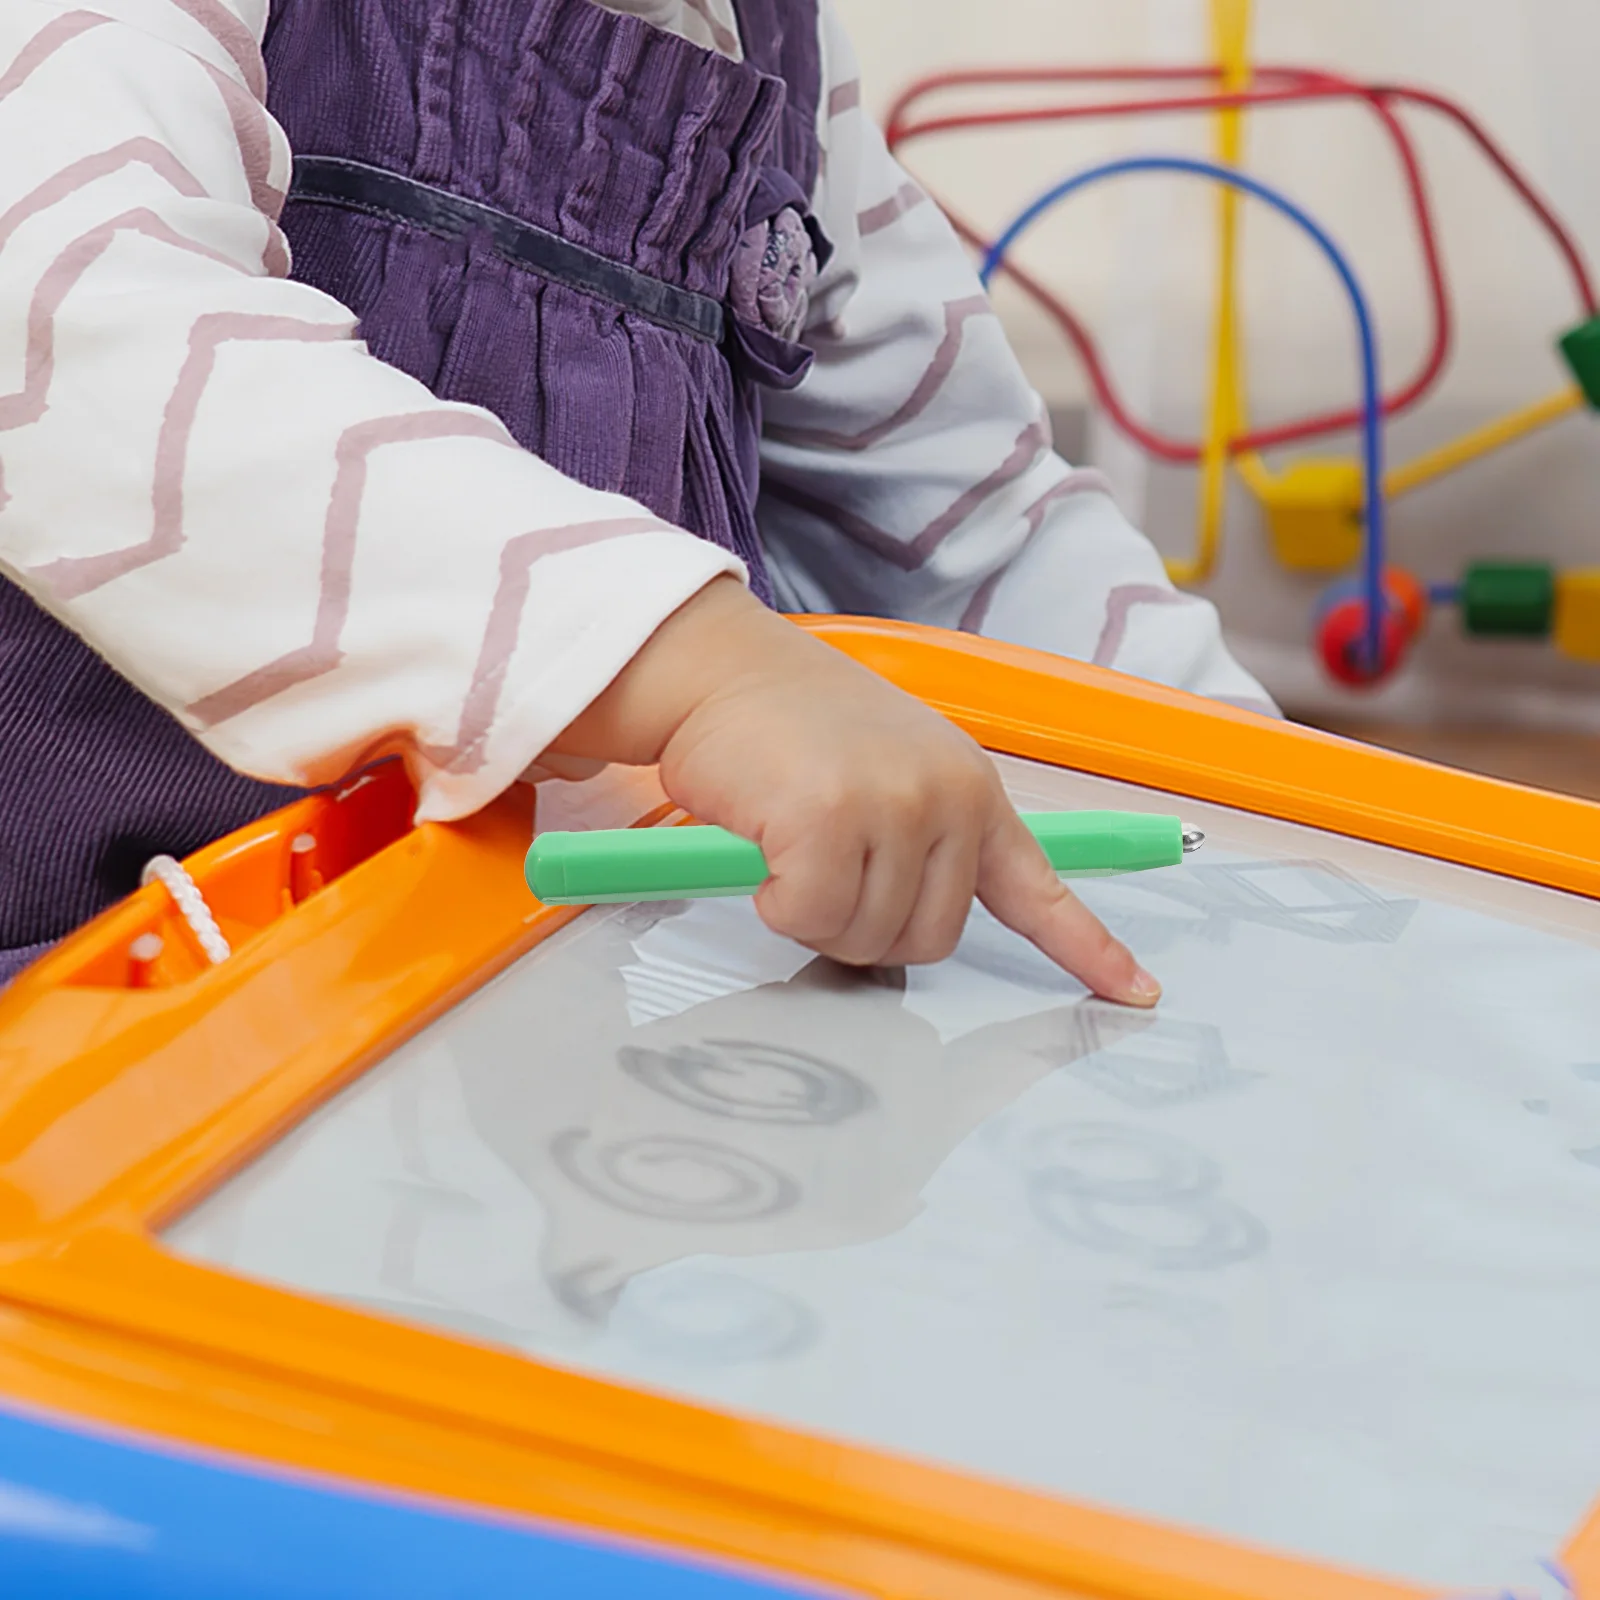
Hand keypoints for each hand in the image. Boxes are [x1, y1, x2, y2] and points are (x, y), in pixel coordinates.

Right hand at [546, 578, 1159, 1005]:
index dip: (1087, 949)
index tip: (1135, 993)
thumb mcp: (889, 769)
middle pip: (931, 941)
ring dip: (813, 915)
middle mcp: (947, 796)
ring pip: (867, 937)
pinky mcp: (829, 819)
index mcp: (971, 789)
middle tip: (817, 877)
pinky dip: (775, 903)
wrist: (720, 667)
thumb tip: (911, 925)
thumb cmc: (790, 725)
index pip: (1040, 886)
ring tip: (788, 847)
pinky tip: (763, 848)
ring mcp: (893, 805)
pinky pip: (808, 916)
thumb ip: (920, 839)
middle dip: (866, 930)